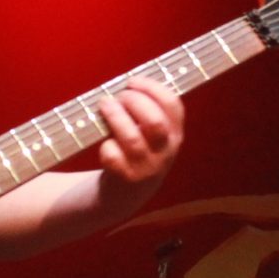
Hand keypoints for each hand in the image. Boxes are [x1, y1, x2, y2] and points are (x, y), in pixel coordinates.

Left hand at [93, 75, 184, 191]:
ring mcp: (146, 167)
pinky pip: (114, 158)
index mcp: (175, 135)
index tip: (132, 81)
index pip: (173, 106)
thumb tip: (128, 82)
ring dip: (115, 116)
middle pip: (154, 121)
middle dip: (133, 102)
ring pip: (132, 138)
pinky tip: (105, 143)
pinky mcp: (126, 179)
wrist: (124, 196)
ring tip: (104, 105)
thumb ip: (148, 112)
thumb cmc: (136, 154)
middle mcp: (165, 152)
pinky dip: (106, 146)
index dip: (151, 88)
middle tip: (119, 97)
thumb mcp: (153, 137)